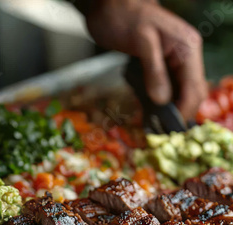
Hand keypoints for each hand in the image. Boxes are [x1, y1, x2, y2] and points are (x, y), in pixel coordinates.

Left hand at [85, 0, 207, 119]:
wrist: (111, 5)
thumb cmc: (125, 17)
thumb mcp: (141, 41)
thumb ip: (153, 70)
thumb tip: (162, 100)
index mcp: (187, 48)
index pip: (194, 88)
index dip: (183, 111)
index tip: (167, 130)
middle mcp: (185, 56)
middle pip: (191, 94)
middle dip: (179, 114)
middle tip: (160, 133)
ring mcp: (174, 62)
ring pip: (180, 94)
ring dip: (169, 112)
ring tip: (154, 128)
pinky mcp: (161, 67)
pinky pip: (167, 90)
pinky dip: (160, 104)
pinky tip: (149, 115)